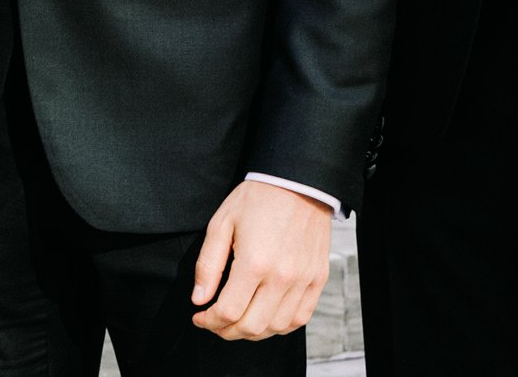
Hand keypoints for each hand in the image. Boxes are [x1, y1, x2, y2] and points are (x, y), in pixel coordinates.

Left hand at [190, 180, 332, 340]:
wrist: (297, 185)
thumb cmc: (256, 200)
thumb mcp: (220, 224)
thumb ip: (208, 265)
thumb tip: (199, 299)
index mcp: (254, 263)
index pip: (229, 312)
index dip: (209, 321)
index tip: (200, 317)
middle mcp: (282, 277)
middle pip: (252, 326)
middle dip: (227, 332)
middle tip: (214, 323)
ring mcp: (303, 281)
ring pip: (277, 327)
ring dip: (253, 332)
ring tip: (237, 322)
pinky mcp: (317, 280)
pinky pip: (300, 318)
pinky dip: (280, 326)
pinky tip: (265, 317)